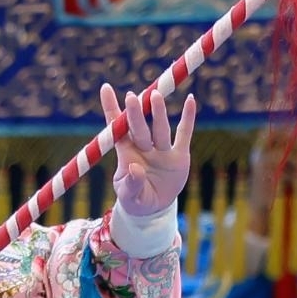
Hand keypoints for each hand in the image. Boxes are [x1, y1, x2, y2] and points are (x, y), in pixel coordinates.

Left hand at [100, 79, 195, 220]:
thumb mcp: (130, 197)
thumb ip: (131, 184)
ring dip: (158, 113)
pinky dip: (188, 117)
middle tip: (132, 97)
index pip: (117, 129)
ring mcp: (162, 150)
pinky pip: (184, 134)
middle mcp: (143, 148)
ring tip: (156, 96)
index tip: (106, 88)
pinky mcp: (179, 156)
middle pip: (139, 128)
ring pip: (160, 129)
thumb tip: (135, 168)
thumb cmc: (135, 199)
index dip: (111, 109)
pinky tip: (191, 100)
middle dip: (135, 113)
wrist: (153, 209)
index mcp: (127, 154)